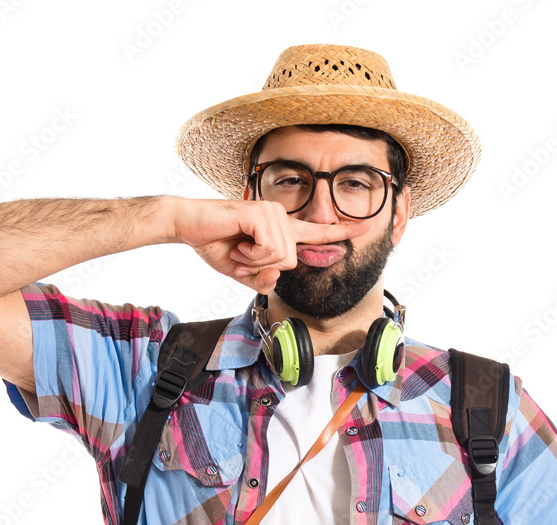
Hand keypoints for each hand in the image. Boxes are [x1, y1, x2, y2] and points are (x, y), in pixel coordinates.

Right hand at [169, 197, 371, 294]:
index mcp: (281, 230)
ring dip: (255, 262)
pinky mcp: (262, 214)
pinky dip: (251, 256)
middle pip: (291, 262)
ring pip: (282, 258)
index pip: (317, 233)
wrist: (189, 226)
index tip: (367, 226)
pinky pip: (271, 250)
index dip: (343, 231)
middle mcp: (281, 218)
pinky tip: (238, 245)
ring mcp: (273, 213)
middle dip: (263, 268)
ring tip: (238, 249)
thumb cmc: (216, 245)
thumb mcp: (243, 273)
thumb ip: (263, 280)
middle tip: (242, 256)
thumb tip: (276, 276)